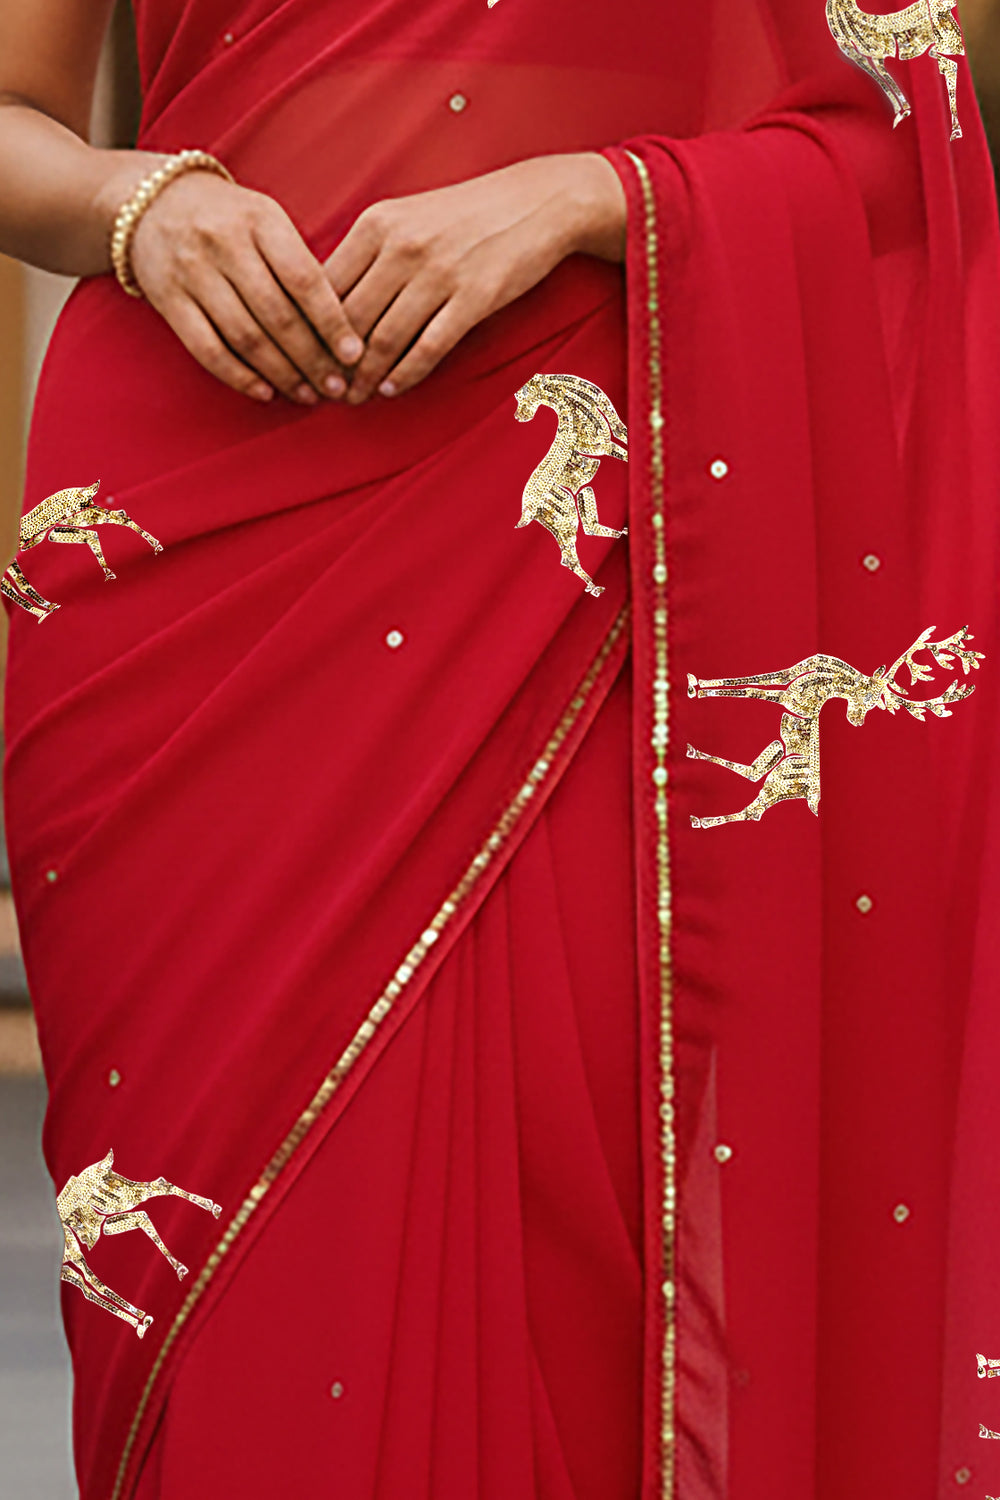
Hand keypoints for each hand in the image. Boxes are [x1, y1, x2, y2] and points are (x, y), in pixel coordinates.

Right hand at [123, 168, 364, 404]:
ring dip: (282, 374)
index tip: (354, 355)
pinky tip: (265, 393)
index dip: (332, 322)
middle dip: (312, 359)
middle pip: (277, 315)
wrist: (151, 203)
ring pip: (245, 337)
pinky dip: (239, 376)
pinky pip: (207, 349)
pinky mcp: (168, 300)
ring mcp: (192, 272)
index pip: (304, 279)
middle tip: (337, 388)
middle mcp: (224, 243)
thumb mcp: (267, 222)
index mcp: (260, 220)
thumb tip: (341, 330)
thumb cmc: (229, 220)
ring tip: (308, 395)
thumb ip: (300, 265)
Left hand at [323, 152, 626, 403]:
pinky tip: (391, 388)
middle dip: (331, 362)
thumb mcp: (407, 217)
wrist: (537, 202)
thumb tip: (326, 299)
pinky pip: (428, 347)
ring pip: (385, 338)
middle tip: (322, 389)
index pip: (326, 286)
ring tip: (353, 397)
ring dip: (364, 376)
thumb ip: (368, 253)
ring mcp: (439, 273)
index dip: (309, 329)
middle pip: (350, 318)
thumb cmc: (466, 215)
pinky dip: (405, 373)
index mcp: (377, 224)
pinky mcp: (473, 298)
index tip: (301, 357)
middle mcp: (402, 247)